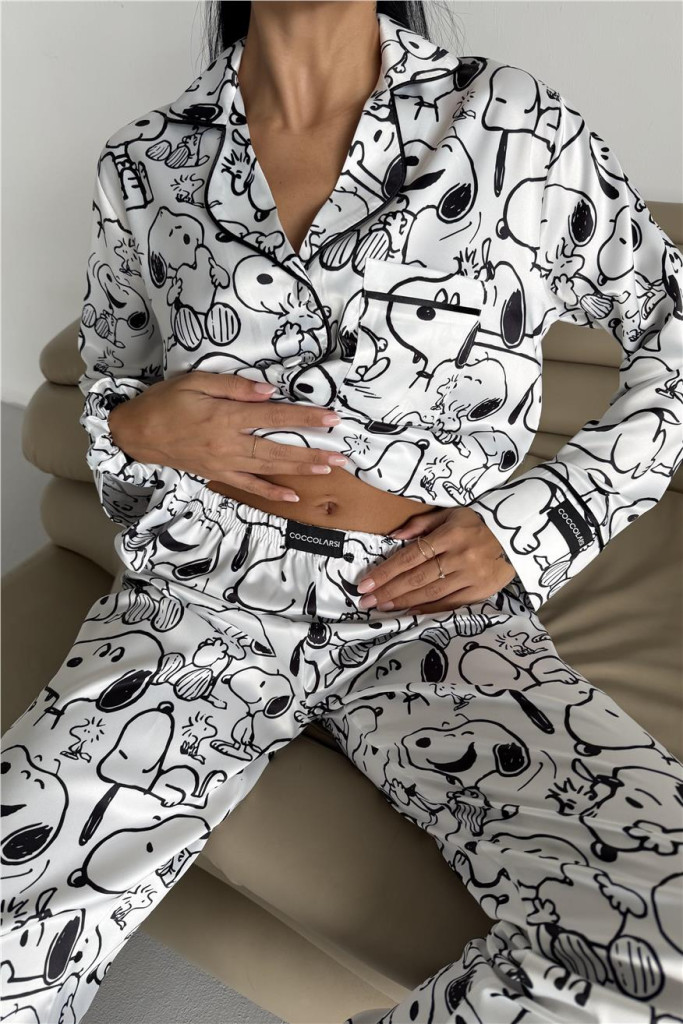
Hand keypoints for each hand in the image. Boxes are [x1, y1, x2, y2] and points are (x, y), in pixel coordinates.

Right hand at [108, 371, 346, 502]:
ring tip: (328, 470)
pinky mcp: (217, 474)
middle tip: (341, 455)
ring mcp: (223, 462)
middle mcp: (228, 443)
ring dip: (300, 470)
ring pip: (269, 468)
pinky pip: (249, 486)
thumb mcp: (195, 381)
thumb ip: (234, 386)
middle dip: (312, 452)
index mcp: (224, 416)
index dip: (304, 417)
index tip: (331, 418)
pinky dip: (271, 492)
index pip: (274, 416)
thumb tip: (269, 391)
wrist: (136, 433)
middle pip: (277, 448)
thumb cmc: (165, 401)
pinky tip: (293, 497)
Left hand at [356, 506, 517, 612]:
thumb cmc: (478, 524)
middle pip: (417, 578)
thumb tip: (393, 535)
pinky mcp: (480, 592)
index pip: (410, 556)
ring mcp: (470, 577)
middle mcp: (459, 557)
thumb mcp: (451, 514)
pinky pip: (449, 603)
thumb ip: (421, 523)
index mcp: (449, 535)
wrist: (517, 538)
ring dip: (403, 601)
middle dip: (388, 590)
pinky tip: (409, 612)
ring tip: (382, 606)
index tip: (365, 583)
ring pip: (430, 593)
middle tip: (365, 600)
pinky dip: (428, 609)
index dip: (386, 571)